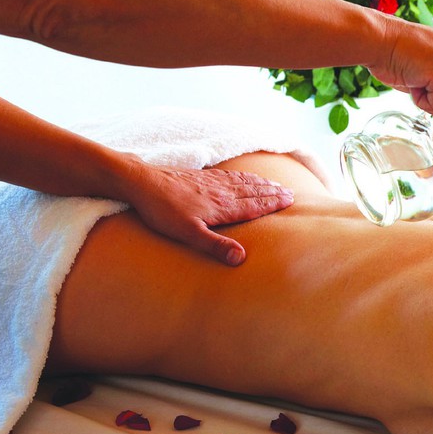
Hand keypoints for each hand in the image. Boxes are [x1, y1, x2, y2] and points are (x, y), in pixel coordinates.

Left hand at [121, 162, 293, 265]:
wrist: (141, 182)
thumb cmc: (163, 211)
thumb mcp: (188, 234)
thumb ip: (215, 245)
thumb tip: (241, 258)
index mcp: (222, 207)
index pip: (254, 205)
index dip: (272, 204)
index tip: (289, 201)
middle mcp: (221, 192)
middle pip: (253, 191)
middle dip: (273, 192)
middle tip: (291, 193)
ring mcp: (211, 182)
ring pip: (244, 182)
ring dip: (262, 184)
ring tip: (276, 184)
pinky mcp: (201, 176)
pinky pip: (230, 175)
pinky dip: (244, 176)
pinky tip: (245, 176)